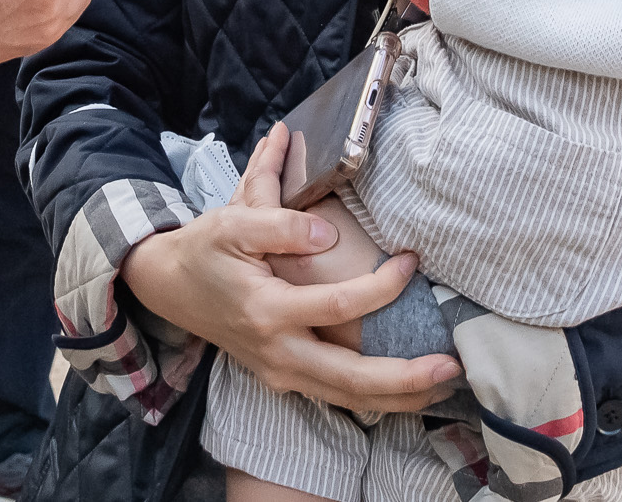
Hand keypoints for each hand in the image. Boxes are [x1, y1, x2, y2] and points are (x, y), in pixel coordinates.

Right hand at [118, 123, 460, 415]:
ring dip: (399, 398)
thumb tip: (328, 232)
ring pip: (348, 399)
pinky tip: (408, 391)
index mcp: (266, 310)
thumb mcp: (234, 221)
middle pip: (349, 380)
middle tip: (451, 366)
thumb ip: (282, 221)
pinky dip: (376, 399)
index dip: (382, 287)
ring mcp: (280, 372)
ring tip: (443, 387)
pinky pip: (336, 397)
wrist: (171, 285)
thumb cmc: (207, 248)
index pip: (337, 306)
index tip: (412, 262)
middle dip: (405, 378)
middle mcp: (276, 352)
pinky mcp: (284, 378)